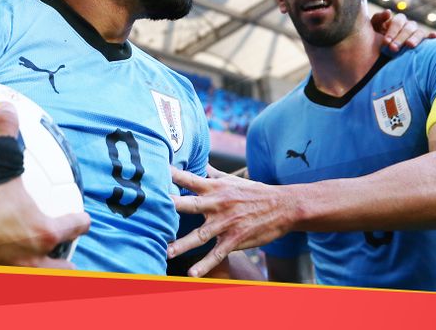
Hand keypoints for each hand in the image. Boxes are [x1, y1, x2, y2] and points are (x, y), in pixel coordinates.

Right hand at [0, 103, 90, 267]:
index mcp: (41, 231)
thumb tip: (7, 108)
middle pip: (62, 271)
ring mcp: (5, 274)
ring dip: (38, 275)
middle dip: (65, 265)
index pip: (71, 228)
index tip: (82, 219)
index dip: (79, 222)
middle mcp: (29, 260)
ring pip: (34, 282)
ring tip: (34, 269)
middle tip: (64, 257)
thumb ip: (6, 132)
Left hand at [168, 165, 293, 277]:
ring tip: (165, 252)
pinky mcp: (235, 239)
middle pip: (190, 205)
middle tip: (152, 207)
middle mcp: (217, 204)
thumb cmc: (255, 192)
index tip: (156, 170)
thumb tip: (199, 161)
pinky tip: (192, 273)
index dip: (173, 174)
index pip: (190, 179)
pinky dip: (205, 265)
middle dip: (171, 206)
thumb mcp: (232, 180)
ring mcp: (226, 223)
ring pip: (199, 235)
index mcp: (215, 188)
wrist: (283, 207)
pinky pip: (217, 254)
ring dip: (182, 244)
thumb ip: (212, 173)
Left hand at [370, 10, 435, 51]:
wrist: (377, 57)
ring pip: (419, 33)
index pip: (398, 21)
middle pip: (409, 28)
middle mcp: (408, 27)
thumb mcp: (373, 29)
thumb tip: (389, 12)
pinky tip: (433, 37)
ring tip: (409, 45)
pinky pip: (428, 39)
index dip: (392, 31)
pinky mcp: (421, 45)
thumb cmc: (373, 40)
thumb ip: (378, 19)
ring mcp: (415, 35)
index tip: (385, 41)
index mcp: (396, 22)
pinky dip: (431, 37)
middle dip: (400, 38)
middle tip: (393, 48)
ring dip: (414, 38)